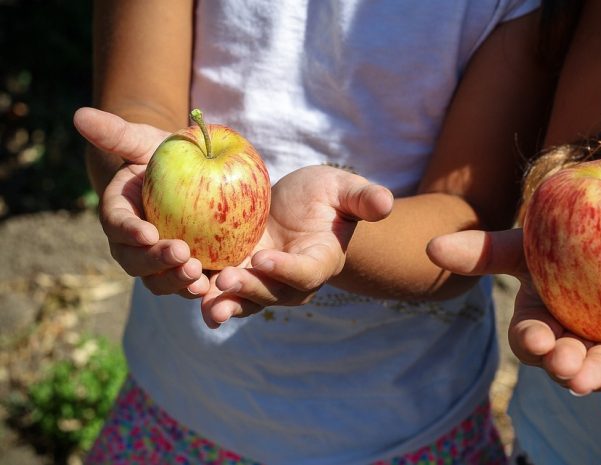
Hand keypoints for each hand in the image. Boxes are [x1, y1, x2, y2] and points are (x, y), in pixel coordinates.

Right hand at [73, 107, 209, 296]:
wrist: (190, 177)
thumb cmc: (164, 156)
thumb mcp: (145, 141)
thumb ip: (117, 133)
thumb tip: (80, 115)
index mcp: (119, 214)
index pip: (117, 225)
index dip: (129, 231)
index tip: (147, 233)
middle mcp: (133, 245)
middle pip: (136, 262)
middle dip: (156, 263)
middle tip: (182, 255)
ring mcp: (158, 263)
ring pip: (159, 281)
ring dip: (176, 282)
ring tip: (198, 277)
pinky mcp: (185, 271)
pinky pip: (187, 286)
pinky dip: (198, 292)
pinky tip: (215, 288)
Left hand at [199, 165, 393, 327]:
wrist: (297, 208)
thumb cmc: (326, 196)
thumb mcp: (344, 190)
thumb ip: (363, 198)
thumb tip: (385, 203)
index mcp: (320, 261)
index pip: (306, 273)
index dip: (287, 270)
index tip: (266, 259)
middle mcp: (291, 281)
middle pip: (271, 294)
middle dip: (249, 290)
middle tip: (225, 281)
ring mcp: (262, 281)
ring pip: (244, 300)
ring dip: (224, 302)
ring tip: (203, 302)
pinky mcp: (238, 273)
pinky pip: (221, 288)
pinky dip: (204, 290)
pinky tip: (183, 286)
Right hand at [426, 228, 600, 410]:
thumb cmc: (566, 244)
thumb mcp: (525, 246)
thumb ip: (482, 251)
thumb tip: (430, 247)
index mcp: (539, 321)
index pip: (529, 338)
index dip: (531, 341)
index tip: (537, 338)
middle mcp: (569, 340)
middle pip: (561, 360)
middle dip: (562, 364)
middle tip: (565, 362)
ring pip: (596, 370)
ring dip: (591, 378)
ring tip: (590, 379)